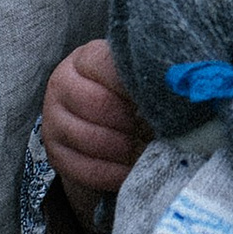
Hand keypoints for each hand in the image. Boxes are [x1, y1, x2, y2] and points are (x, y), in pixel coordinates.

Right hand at [39, 37, 145, 233]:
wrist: (100, 126)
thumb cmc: (125, 95)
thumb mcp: (134, 78)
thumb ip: (149, 77)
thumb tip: (179, 89)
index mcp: (84, 59)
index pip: (106, 66)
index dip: (136, 84)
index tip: (160, 98)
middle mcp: (61, 84)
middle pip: (98, 104)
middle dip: (132, 121)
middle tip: (157, 128)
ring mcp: (53, 120)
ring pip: (91, 138)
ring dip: (126, 149)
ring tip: (148, 149)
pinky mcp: (54, 153)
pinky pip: (85, 168)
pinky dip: (114, 173)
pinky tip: (132, 171)